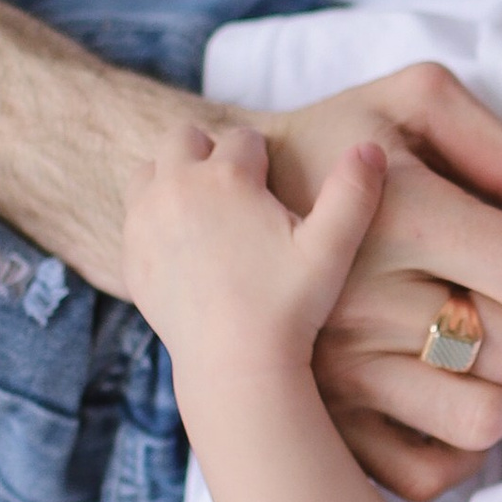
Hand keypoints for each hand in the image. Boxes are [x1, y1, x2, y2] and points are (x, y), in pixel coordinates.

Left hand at [122, 118, 387, 383]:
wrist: (234, 363)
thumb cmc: (289, 305)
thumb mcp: (333, 247)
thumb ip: (354, 191)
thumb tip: (370, 147)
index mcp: (226, 176)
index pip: (243, 139)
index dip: (262, 160)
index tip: (271, 190)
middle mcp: (177, 187)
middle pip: (185, 138)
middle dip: (210, 154)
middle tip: (236, 193)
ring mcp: (145, 219)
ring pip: (152, 170)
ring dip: (175, 178)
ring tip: (206, 211)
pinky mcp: (131, 252)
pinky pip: (135, 212)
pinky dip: (155, 216)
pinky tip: (186, 246)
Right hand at [257, 68, 501, 500]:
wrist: (224, 207)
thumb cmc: (337, 146)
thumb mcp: (415, 104)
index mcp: (398, 215)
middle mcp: (361, 301)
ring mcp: (338, 371)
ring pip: (482, 421)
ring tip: (491, 348)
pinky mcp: (325, 421)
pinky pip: (429, 474)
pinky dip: (462, 447)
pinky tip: (454, 392)